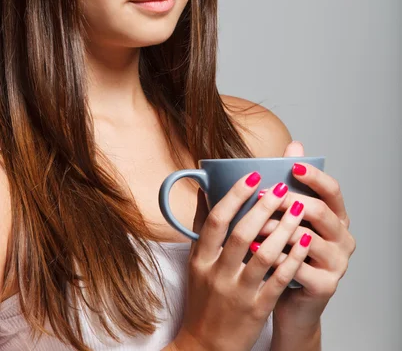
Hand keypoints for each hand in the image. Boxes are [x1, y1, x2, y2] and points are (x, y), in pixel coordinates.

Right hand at [176, 171, 312, 350]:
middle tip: (282, 187)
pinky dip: (293, 258)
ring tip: (301, 208)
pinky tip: (305, 240)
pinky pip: (279, 280)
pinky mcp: (257, 310)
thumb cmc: (204, 298)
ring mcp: (238, 293)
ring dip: (284, 229)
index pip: (216, 220)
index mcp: (200, 258)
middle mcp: (217, 274)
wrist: (206, 346)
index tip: (254, 175)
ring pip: (264, 255)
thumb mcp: (196, 261)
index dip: (235, 195)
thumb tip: (206, 188)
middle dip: (264, 207)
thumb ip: (202, 225)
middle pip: (241, 234)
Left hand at [254, 140, 356, 329]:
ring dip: (275, 229)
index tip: (292, 166)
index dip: (314, 176)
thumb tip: (294, 144)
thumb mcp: (290, 217)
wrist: (287, 302)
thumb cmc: (286, 253)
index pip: (332, 190)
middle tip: (261, 196)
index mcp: (336, 217)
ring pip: (305, 238)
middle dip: (287, 200)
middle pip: (319, 211)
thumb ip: (292, 182)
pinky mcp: (325, 286)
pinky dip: (274, 257)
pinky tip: (255, 252)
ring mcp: (337, 263)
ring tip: (252, 225)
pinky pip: (297, 267)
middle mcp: (343, 238)